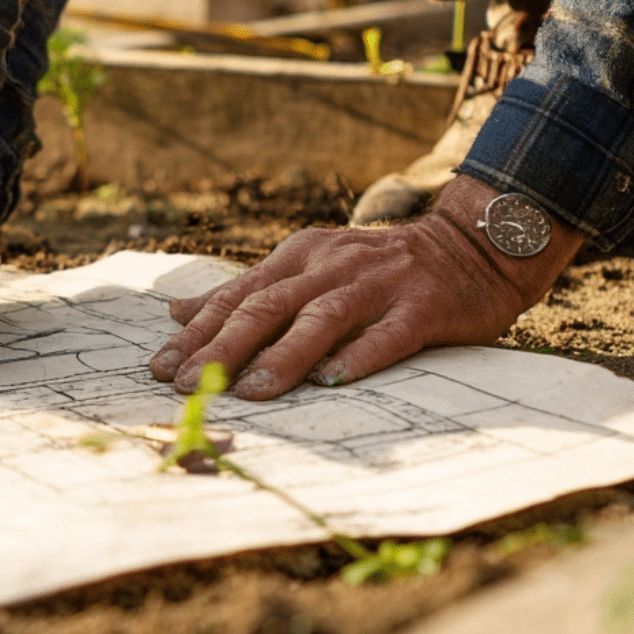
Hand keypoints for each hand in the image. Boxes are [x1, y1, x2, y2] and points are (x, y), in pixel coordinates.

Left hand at [149, 176, 582, 399]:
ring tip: (251, 390)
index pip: (236, 297)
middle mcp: (332, 266)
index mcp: (299, 257)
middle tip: (188, 384)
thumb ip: (247, 291)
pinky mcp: (423, 306)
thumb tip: (177, 311)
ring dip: (282, 356)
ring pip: (320, 319)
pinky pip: (388, 335)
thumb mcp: (306, 267)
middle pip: (267, 306)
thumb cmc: (378, 268)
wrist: (473, 243)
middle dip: (222, 347)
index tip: (160, 369)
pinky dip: (360, 356)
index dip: (196, 334)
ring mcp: (378, 284)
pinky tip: (334, 382)